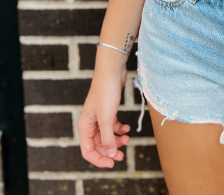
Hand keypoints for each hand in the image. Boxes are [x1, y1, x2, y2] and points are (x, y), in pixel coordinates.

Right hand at [78, 51, 130, 167]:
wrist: (112, 71)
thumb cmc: (105, 92)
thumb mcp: (107, 118)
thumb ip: (108, 137)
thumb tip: (111, 153)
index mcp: (85, 126)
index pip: (88, 151)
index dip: (99, 159)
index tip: (111, 163)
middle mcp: (91, 123)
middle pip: (98, 145)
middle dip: (110, 150)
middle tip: (122, 155)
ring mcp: (100, 117)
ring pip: (107, 136)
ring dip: (117, 140)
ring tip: (127, 139)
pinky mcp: (109, 111)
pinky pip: (113, 126)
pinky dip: (120, 129)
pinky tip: (126, 128)